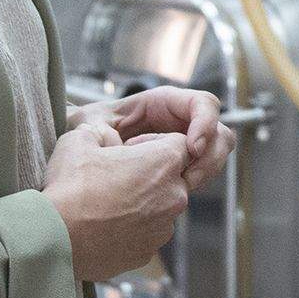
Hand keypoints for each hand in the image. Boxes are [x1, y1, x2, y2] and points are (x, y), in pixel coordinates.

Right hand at [42, 122, 189, 282]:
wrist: (55, 238)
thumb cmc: (70, 186)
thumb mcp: (80, 139)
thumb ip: (102, 132)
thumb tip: (105, 136)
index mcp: (165, 163)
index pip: (180, 144)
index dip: (154, 143)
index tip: (129, 150)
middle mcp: (174, 196)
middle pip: (172, 178)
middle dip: (150, 174)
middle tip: (115, 176)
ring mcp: (163, 228)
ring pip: (160, 208)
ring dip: (142, 203)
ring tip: (106, 204)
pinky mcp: (148, 253)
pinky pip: (146, 234)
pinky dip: (132, 229)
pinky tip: (105, 226)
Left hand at [78, 86, 233, 192]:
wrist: (79, 158)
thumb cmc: (84, 133)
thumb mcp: (87, 126)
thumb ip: (100, 130)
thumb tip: (113, 142)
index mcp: (162, 103)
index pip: (203, 104)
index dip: (205, 124)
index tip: (191, 149)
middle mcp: (179, 122)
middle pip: (219, 132)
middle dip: (211, 156)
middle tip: (188, 178)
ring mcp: (184, 145)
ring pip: (216, 155)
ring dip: (205, 173)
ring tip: (179, 187)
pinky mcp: (182, 167)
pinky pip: (202, 174)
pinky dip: (194, 184)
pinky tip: (170, 194)